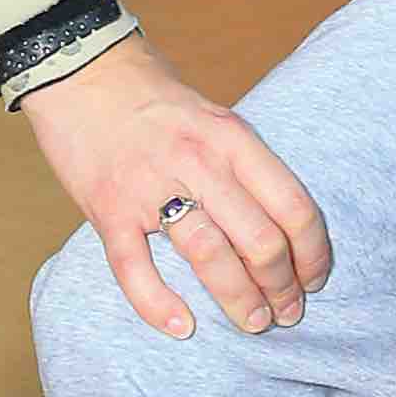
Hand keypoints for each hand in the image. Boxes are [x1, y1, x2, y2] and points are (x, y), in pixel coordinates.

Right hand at [23, 33, 331, 339]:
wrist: (80, 68)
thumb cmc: (153, 96)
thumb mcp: (213, 115)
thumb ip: (241, 162)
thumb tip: (280, 223)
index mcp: (232, 137)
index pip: (292, 205)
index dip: (313, 252)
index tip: (315, 278)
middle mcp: (198, 161)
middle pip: (259, 239)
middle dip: (281, 286)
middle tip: (287, 313)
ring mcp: (150, 186)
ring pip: (210, 257)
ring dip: (239, 300)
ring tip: (254, 324)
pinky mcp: (108, 209)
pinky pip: (136, 270)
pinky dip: (159, 306)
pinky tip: (183, 328)